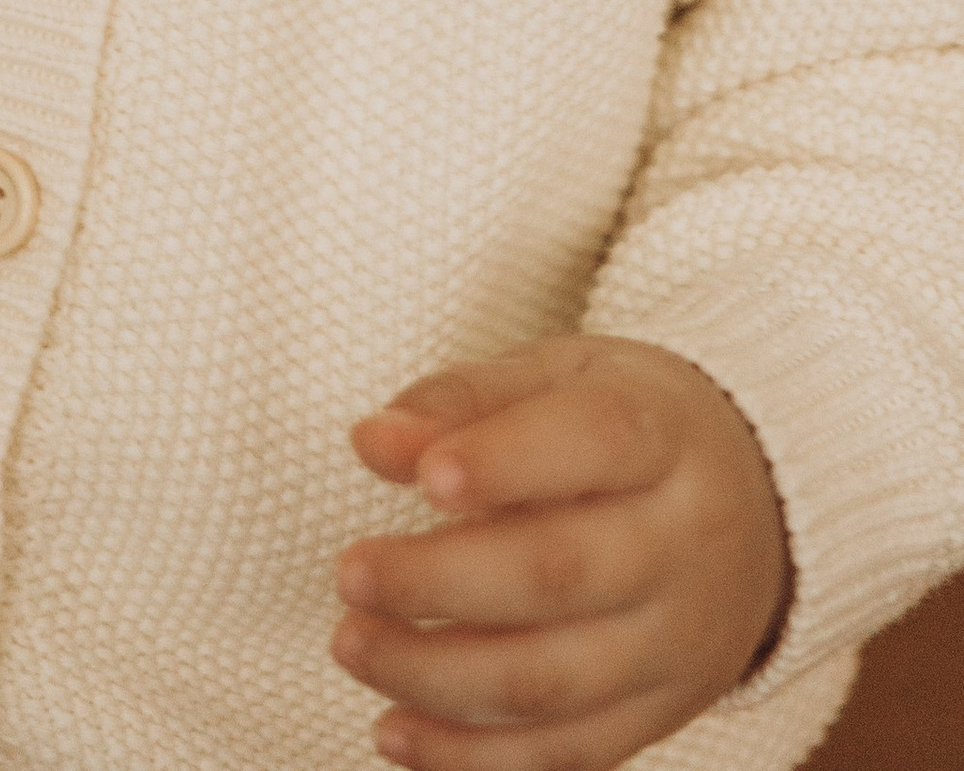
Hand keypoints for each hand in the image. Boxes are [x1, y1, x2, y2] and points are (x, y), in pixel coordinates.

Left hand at [332, 334, 790, 770]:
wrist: (761, 507)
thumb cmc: (628, 425)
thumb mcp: (562, 377)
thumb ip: (465, 400)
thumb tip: (373, 442)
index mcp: (663, 436)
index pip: (595, 443)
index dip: (505, 463)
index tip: (422, 478)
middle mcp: (682, 546)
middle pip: (560, 574)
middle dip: (440, 583)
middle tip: (349, 573)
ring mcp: (677, 642)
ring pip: (555, 681)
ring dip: (438, 676)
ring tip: (353, 644)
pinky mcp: (662, 712)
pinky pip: (570, 753)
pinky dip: (475, 757)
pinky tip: (397, 731)